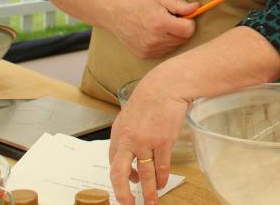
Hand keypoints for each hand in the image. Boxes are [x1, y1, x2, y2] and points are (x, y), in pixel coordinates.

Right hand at [108, 0, 198, 58]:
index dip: (189, 22)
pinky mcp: (144, 55)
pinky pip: (164, 51)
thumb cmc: (138, 2)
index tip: (182, 16)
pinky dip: (164, 43)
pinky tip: (154, 34)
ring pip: (174, 46)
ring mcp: (149, 50)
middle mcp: (154, 40)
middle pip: (182, 39)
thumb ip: (180, 5)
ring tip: (161, 25)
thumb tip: (197, 8)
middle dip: (181, 29)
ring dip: (173, 37)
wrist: (114, 13)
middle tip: (170, 18)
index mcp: (160, 24)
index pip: (188, 30)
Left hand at [109, 66, 186, 204]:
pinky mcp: (163, 140)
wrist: (166, 85)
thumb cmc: (150, 99)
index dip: (119, 179)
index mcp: (118, 135)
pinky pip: (161, 165)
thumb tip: (132, 161)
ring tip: (151, 202)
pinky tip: (162, 183)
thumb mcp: (130, 117)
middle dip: (123, 194)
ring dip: (148, 191)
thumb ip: (127, 138)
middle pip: (120, 173)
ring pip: (145, 173)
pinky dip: (162, 177)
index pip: (113, 163)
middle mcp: (129, 140)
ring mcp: (146, 141)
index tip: (126, 187)